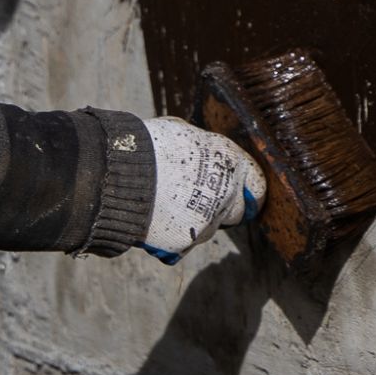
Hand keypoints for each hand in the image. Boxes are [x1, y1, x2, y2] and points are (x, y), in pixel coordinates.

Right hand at [138, 116, 265, 263]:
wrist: (118, 170)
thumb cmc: (149, 144)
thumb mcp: (185, 134)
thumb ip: (205, 152)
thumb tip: (208, 157)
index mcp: (230, 161)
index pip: (257, 184)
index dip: (247, 189)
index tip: (242, 195)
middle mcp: (226, 191)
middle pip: (237, 211)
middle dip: (222, 208)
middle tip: (198, 200)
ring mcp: (208, 218)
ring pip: (210, 227)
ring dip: (197, 220)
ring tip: (168, 205)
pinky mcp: (188, 239)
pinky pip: (186, 240)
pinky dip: (174, 233)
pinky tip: (157, 218)